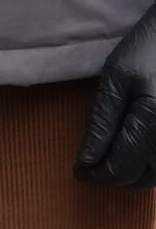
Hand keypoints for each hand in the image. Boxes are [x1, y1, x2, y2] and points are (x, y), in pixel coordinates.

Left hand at [79, 3, 155, 185]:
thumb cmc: (149, 50)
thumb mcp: (116, 78)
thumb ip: (101, 123)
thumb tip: (87, 161)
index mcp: (152, 122)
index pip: (120, 169)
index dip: (95, 175)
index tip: (79, 171)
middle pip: (143, 178)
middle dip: (117, 176)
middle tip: (94, 165)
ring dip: (138, 174)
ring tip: (117, 158)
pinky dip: (155, 165)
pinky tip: (141, 151)